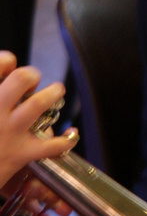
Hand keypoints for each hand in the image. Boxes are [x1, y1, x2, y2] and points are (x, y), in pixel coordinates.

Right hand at [0, 52, 78, 198]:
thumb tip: (4, 76)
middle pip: (23, 78)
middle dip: (32, 75)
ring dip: (53, 94)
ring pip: (40, 103)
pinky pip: (52, 145)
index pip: (1, 63)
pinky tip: (70, 135)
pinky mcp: (20, 154)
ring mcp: (9, 131)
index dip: (7, 62)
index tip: (10, 68)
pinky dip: (66, 140)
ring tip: (56, 93)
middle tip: (32, 82)